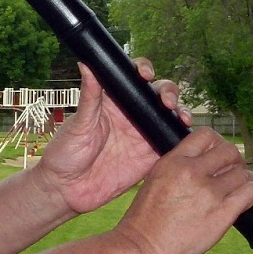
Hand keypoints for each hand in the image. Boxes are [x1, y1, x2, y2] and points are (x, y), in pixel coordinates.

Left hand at [36, 60, 190, 214]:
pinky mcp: (149, 157)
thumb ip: (89, 96)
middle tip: (167, 102)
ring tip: (182, 118)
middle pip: (159, 94)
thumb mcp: (79, 123)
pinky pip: (171, 145)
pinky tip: (186, 138)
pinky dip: (182, 140)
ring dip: (181, 113)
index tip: (146, 75)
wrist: (67, 190)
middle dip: (169, 92)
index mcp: (114, 102)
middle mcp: (132, 115)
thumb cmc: (66, 153)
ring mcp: (143, 136)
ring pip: (169, 117)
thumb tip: (87, 63)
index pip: (134, 78)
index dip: (145, 71)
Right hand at [113, 128, 252, 253]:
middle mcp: (191, 171)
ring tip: (245, 188)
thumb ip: (176, 170)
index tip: (219, 156)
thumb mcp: (154, 182)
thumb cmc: (143, 224)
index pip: (205, 135)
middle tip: (233, 174)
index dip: (217, 144)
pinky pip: (249, 191)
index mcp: (172, 162)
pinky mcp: (222, 213)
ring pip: (242, 172)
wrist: (141, 250)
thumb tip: (198, 167)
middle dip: (234, 161)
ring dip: (246, 179)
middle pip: (228, 151)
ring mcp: (208, 192)